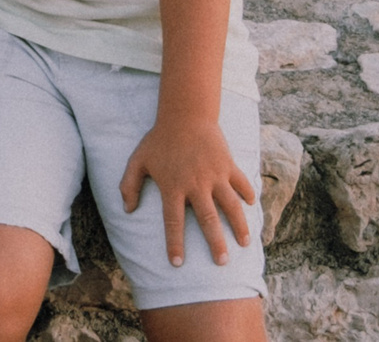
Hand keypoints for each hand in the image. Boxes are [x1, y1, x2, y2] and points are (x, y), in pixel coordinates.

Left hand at [121, 115, 254, 266]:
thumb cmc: (158, 139)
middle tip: (222, 263)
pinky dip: (248, 193)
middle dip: (216, 243)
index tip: (178, 263)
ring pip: (231, 206)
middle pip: (207, 219)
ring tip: (244, 243)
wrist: (183, 115)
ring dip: (239, 225)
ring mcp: (214, 175)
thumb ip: (129, 185)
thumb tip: (127, 210)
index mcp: (173, 186)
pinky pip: (241, 183)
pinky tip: (251, 205)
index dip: (174, 243)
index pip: (173, 221)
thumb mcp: (138, 160)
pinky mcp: (228, 165)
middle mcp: (195, 184)